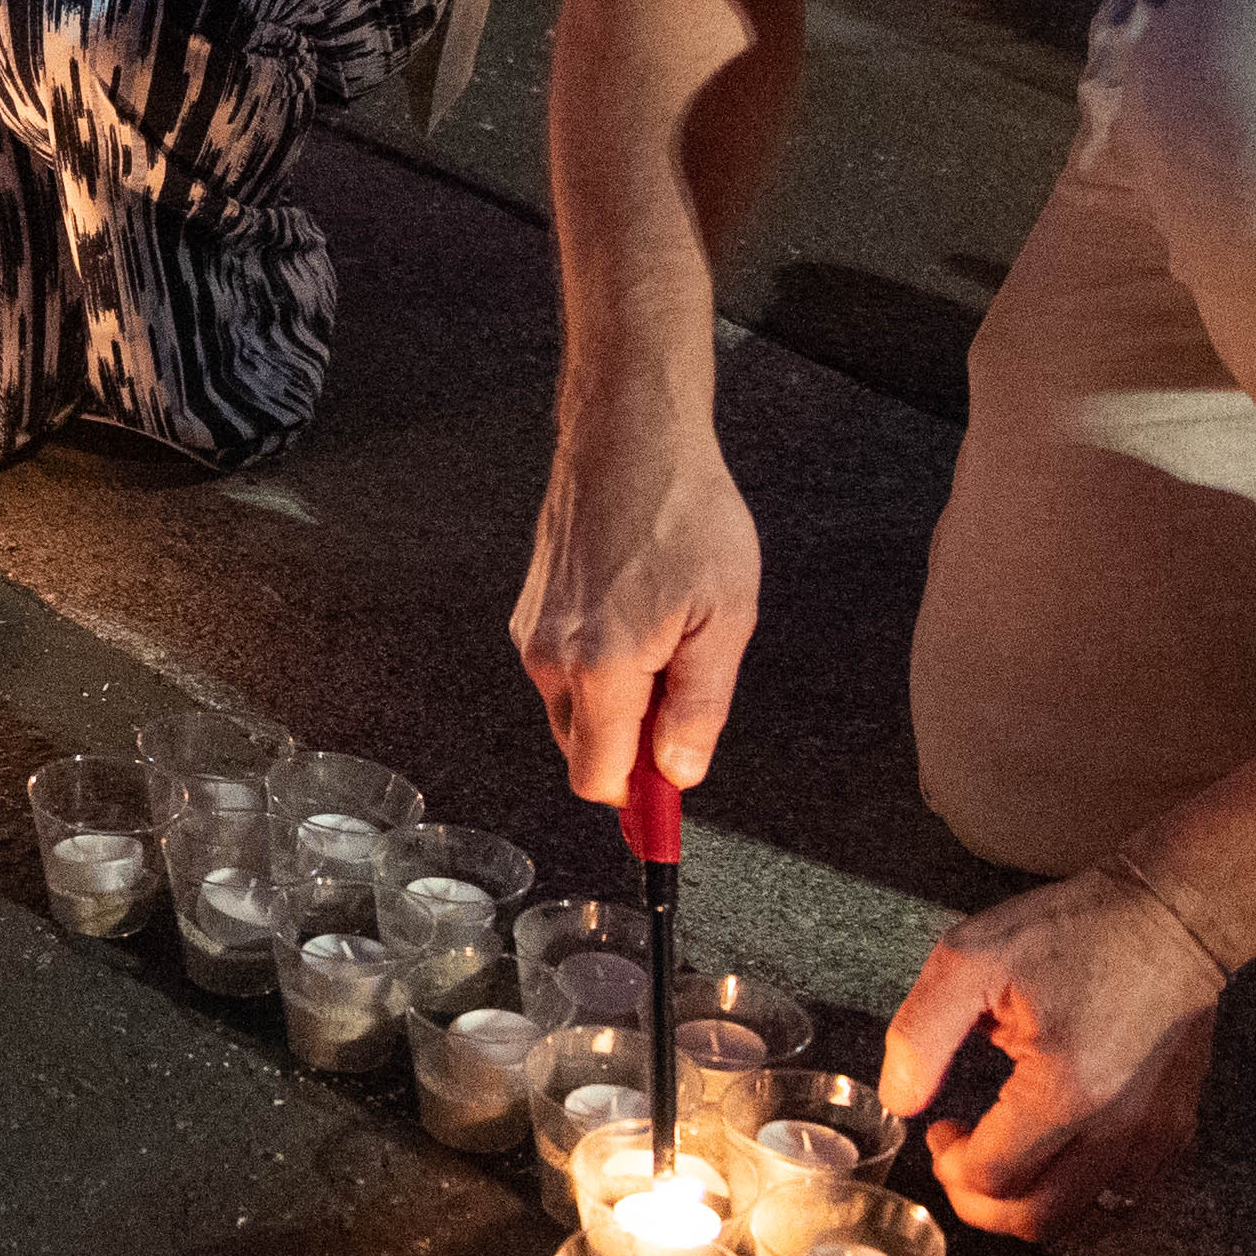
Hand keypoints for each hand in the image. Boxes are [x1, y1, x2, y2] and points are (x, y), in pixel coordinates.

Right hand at [511, 409, 759, 807]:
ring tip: (665, 635)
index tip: (665, 820)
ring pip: (575, 710)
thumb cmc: (683, 512)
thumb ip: (699, 708)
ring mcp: (533, 631)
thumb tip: (678, 775)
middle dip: (633, 747)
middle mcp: (550, 657)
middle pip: (586, 752)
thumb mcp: (726, 616)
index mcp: (600, 667)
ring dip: (619, 702)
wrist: (630, 435)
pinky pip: (564, 669)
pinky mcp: (530, 609)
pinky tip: (637, 612)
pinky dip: (600, 666)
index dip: (639, 807)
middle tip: (685, 695)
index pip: (600, 781)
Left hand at [876, 858, 1236, 1239]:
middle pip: (1036, 1220)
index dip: (948, 1164)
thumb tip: (901, 1101)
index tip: (940, 1126)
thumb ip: (920, 1035)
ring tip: (1007, 1161)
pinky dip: (1079, 1200)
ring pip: (1083, 1222)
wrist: (1174, 915)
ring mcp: (1156, 1137)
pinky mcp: (1177, 1132)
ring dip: (1030, 1209)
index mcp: (1065, 1091)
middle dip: (980, 1203)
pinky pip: (1125, 1201)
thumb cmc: (1076, 931)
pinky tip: (1055, 1162)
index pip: (992, 1179)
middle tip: (962, 1158)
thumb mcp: (970, 959)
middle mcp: (1119, 1130)